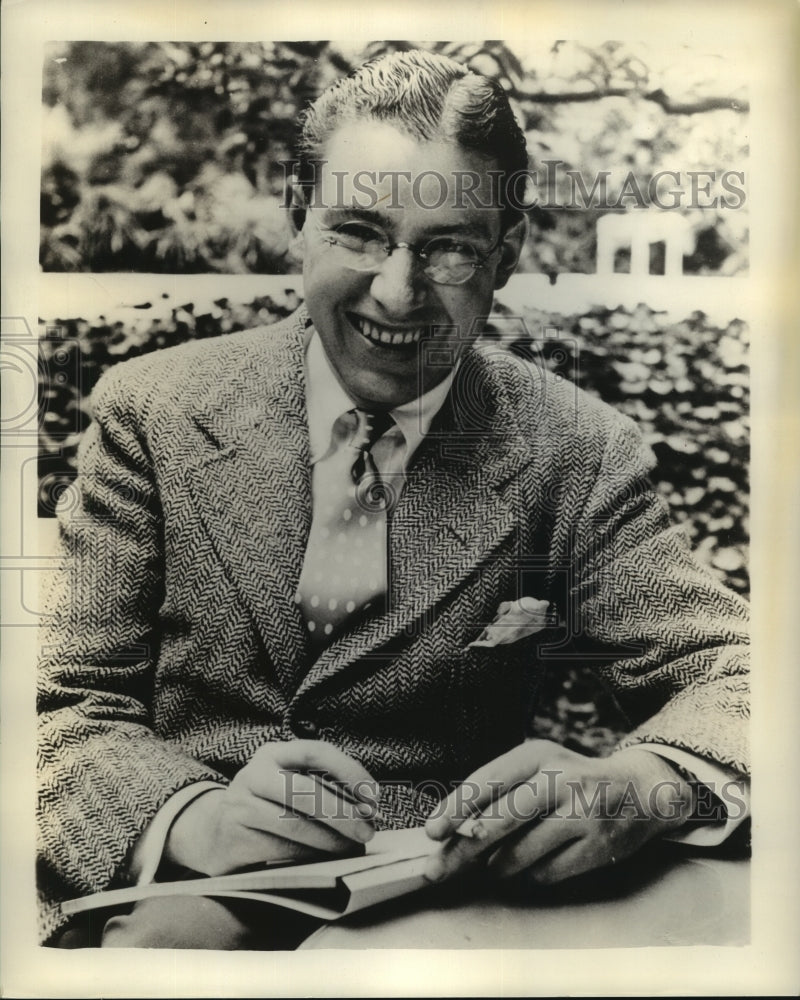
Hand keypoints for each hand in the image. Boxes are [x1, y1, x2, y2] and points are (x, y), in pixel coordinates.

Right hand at [165, 740, 378, 875]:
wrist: (212, 833)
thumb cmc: (265, 807)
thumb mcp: (286, 785)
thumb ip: (320, 788)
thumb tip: (366, 810)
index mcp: (273, 754)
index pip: (316, 752)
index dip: (349, 771)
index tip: (373, 795)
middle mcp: (254, 774)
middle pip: (306, 790)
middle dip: (343, 813)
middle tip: (367, 830)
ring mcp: (240, 805)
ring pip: (294, 823)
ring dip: (330, 840)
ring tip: (350, 848)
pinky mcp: (234, 838)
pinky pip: (280, 848)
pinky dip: (308, 856)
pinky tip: (324, 860)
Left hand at [424, 741, 694, 885]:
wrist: (638, 791)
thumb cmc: (570, 781)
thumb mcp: (537, 769)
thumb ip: (500, 793)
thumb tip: (453, 832)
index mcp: (538, 755)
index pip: (489, 781)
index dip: (457, 808)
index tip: (433, 831)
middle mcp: (560, 780)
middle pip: (500, 821)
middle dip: (463, 850)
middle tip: (437, 870)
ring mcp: (581, 815)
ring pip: (519, 856)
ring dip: (497, 867)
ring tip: (494, 864)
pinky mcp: (596, 847)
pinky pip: (544, 875)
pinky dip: (529, 876)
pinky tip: (532, 865)